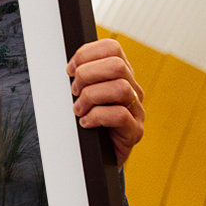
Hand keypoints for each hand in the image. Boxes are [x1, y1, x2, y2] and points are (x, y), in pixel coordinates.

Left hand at [67, 39, 144, 166]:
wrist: (97, 158)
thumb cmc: (87, 123)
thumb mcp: (81, 95)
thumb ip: (80, 78)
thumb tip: (68, 68)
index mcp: (120, 75)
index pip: (111, 48)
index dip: (86, 54)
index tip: (70, 70)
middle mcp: (133, 89)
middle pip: (116, 65)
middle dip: (87, 75)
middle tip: (74, 92)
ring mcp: (137, 110)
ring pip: (120, 88)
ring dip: (91, 97)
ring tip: (78, 109)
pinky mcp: (135, 131)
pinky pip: (120, 115)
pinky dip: (96, 117)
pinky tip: (85, 123)